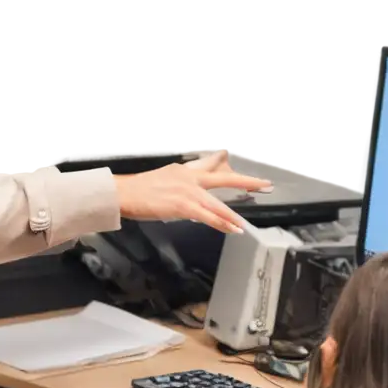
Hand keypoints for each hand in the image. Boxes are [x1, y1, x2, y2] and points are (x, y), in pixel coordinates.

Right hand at [114, 151, 272, 234]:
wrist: (123, 193)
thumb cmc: (138, 190)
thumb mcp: (162, 179)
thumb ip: (179, 184)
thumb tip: (190, 193)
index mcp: (183, 171)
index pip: (209, 165)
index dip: (224, 163)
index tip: (235, 159)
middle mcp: (189, 177)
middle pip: (223, 178)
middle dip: (246, 181)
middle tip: (264, 184)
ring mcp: (188, 191)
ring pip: (218, 203)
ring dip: (233, 214)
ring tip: (245, 223)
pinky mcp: (184, 205)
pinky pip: (208, 216)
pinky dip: (222, 223)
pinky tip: (232, 229)